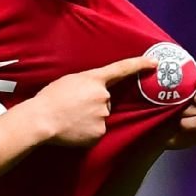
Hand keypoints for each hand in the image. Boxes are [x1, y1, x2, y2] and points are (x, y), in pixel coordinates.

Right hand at [25, 56, 156, 146]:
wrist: (41, 120)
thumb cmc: (49, 98)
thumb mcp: (68, 81)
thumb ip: (87, 83)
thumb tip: (98, 92)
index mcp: (94, 79)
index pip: (121, 69)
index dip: (139, 64)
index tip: (154, 63)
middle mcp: (103, 96)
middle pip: (106, 100)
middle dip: (93, 103)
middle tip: (73, 107)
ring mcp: (103, 115)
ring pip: (102, 116)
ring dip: (90, 117)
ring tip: (71, 118)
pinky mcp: (99, 132)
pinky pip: (97, 131)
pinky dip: (88, 131)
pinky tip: (74, 129)